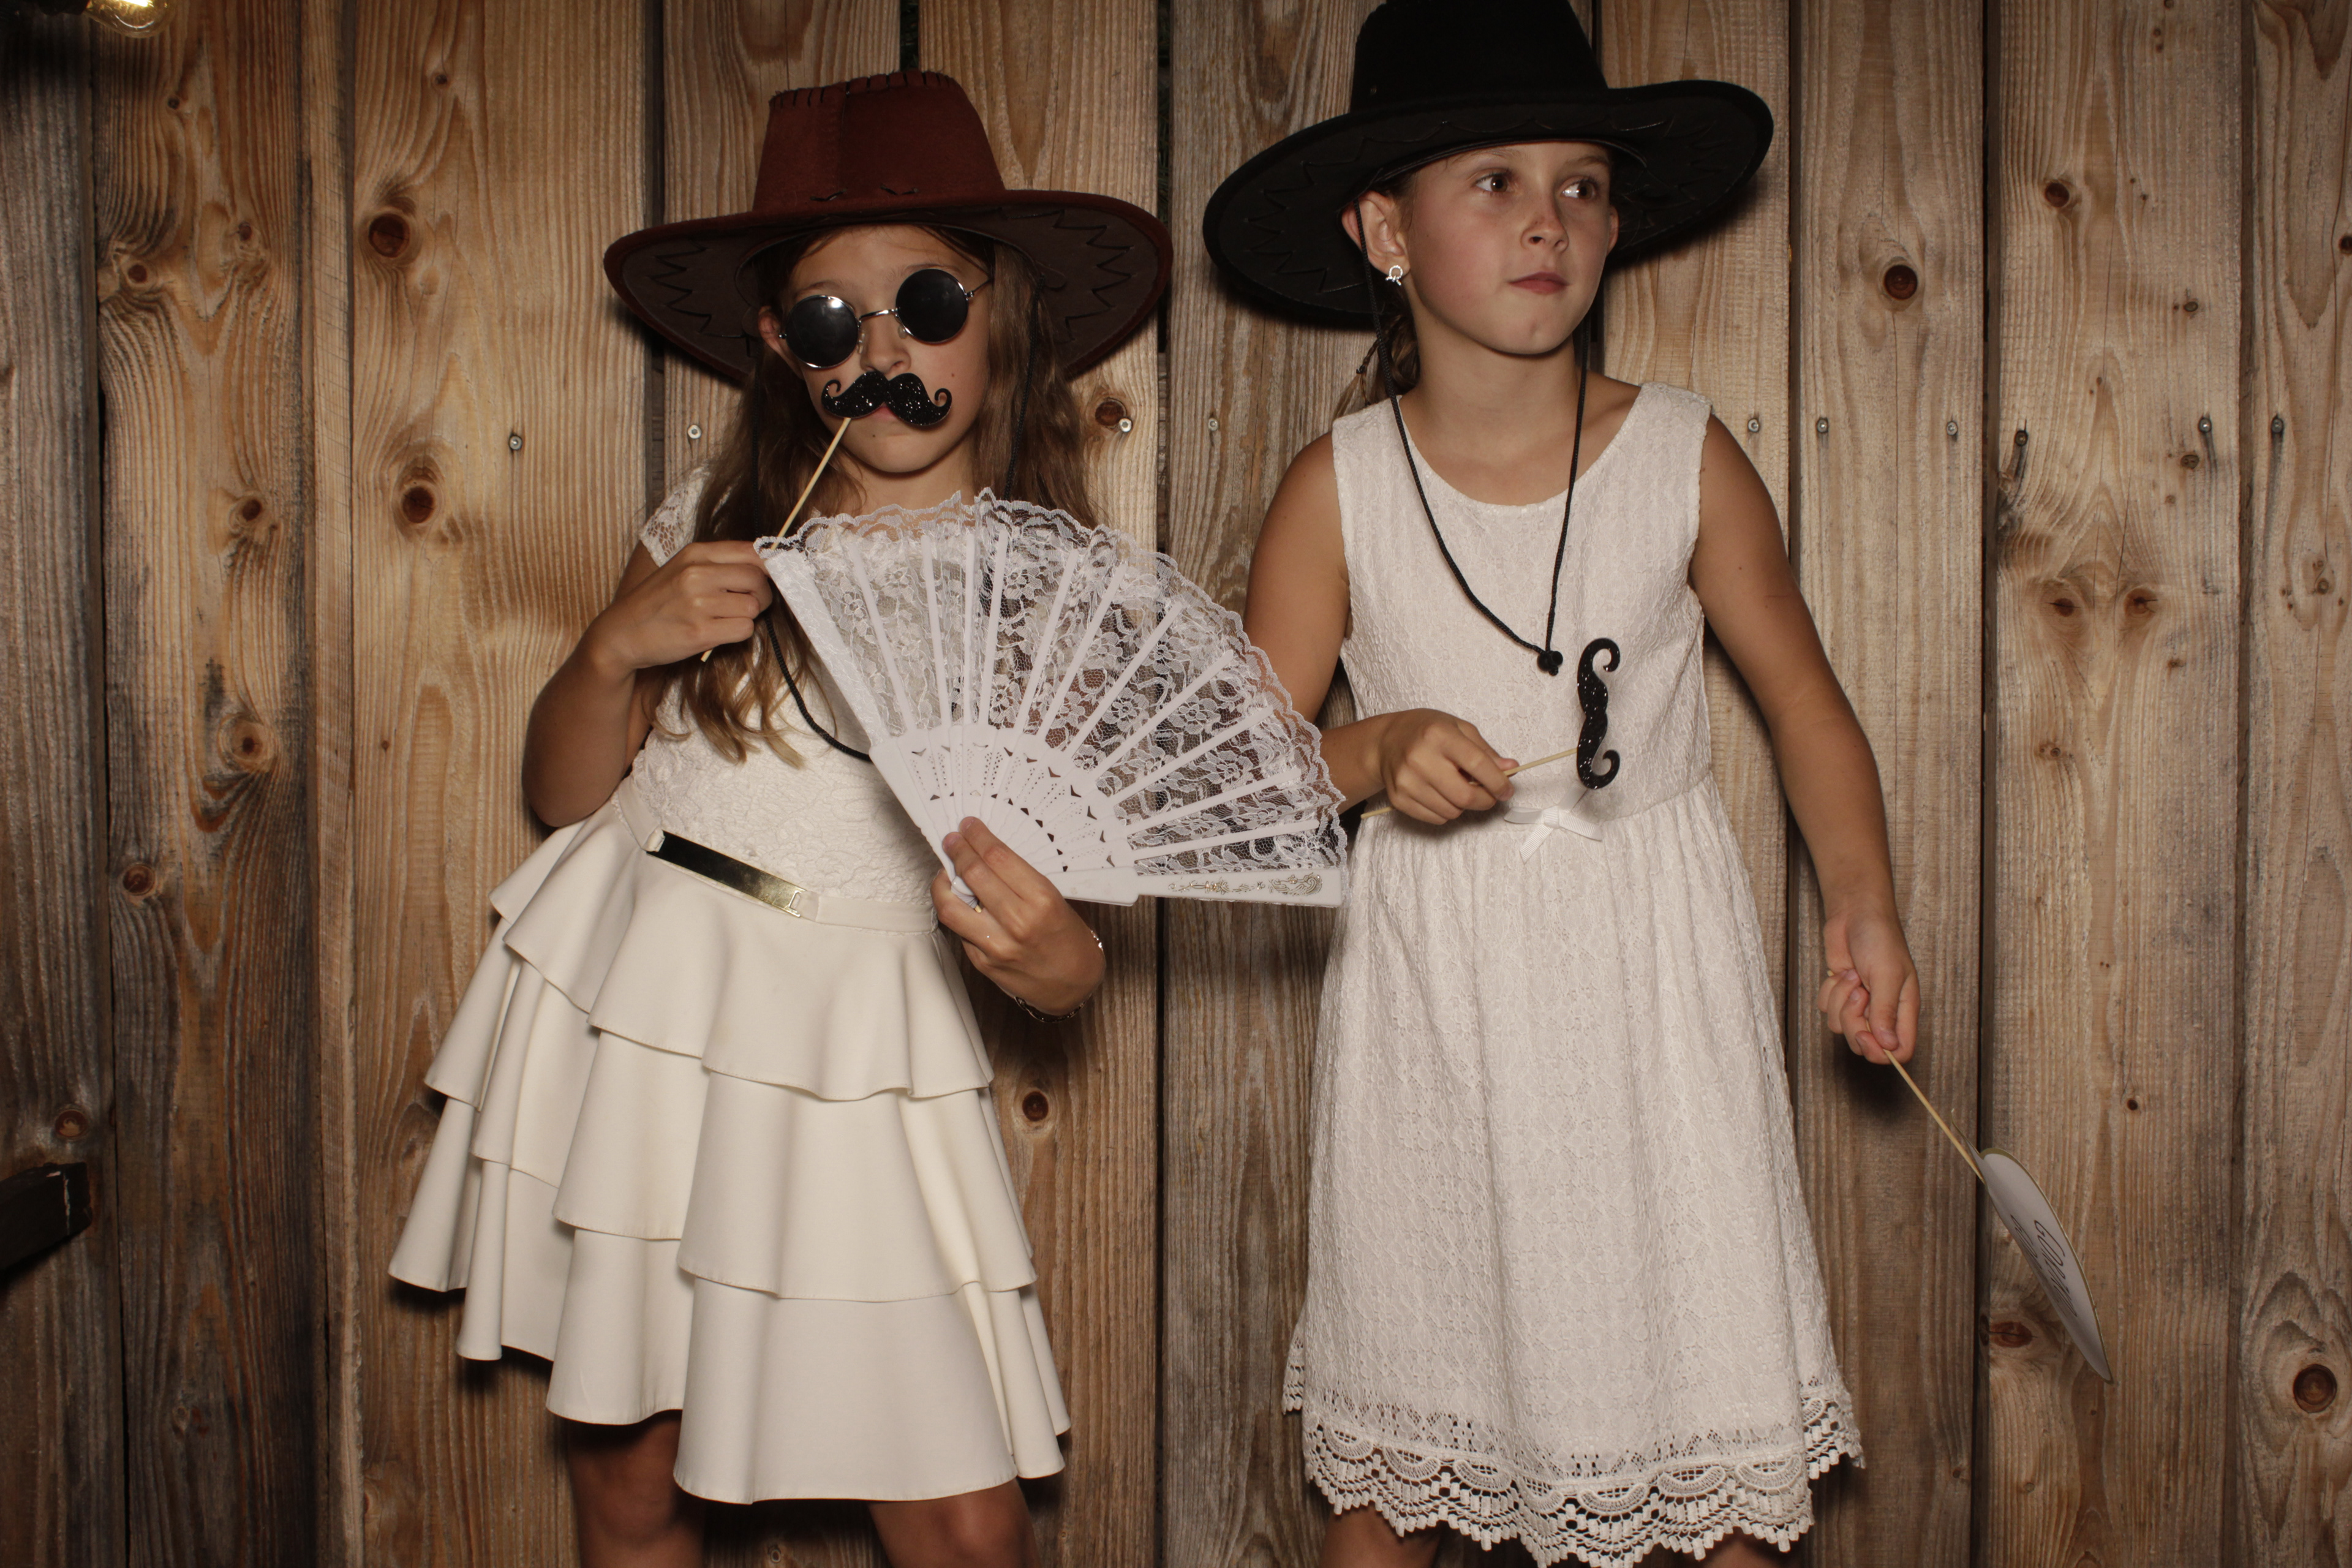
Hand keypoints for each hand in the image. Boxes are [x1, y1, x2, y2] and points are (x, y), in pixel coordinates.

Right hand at [587, 540, 774, 671]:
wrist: (622, 633)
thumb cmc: (658, 602)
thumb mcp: (682, 568)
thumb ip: (718, 563)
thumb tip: (765, 565)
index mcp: (695, 553)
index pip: (752, 552)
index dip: (769, 567)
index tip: (768, 579)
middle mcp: (696, 574)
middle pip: (758, 579)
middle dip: (762, 595)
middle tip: (748, 604)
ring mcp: (698, 603)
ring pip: (753, 607)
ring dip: (747, 616)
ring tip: (725, 618)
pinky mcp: (699, 632)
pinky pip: (743, 630)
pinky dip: (738, 633)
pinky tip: (718, 631)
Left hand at [931, 818, 1105, 1015]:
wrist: (1074, 986)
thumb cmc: (1071, 941)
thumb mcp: (1059, 901)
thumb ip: (1024, 880)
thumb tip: (989, 855)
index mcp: (1042, 900)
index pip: (998, 857)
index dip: (978, 836)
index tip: (969, 826)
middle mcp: (1018, 922)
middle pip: (973, 874)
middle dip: (958, 850)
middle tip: (952, 840)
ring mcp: (997, 946)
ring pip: (951, 906)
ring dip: (943, 882)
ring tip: (946, 871)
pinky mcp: (983, 963)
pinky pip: (959, 931)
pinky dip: (956, 912)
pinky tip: (960, 903)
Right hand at [1375, 710, 1516, 823]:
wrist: (1386, 741)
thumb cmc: (1426, 731)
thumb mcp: (1458, 728)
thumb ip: (1484, 750)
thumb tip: (1509, 769)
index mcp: (1439, 735)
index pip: (1477, 765)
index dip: (1498, 782)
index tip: (1507, 791)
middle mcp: (1420, 758)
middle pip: (1465, 796)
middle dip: (1484, 800)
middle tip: (1488, 795)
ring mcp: (1406, 781)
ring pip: (1451, 811)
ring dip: (1463, 806)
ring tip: (1457, 788)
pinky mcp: (1398, 799)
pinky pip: (1435, 818)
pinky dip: (1445, 811)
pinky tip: (1440, 794)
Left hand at [1816, 905, 1918, 1063]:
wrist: (1854, 914)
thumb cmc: (1879, 938)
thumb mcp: (1887, 975)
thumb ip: (1886, 1011)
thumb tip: (1888, 1045)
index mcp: (1903, 1010)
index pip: (1899, 1050)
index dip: (1881, 1052)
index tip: (1867, 1034)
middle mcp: (1881, 1012)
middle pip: (1864, 1044)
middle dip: (1853, 1021)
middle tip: (1858, 994)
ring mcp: (1859, 1004)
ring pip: (1840, 1026)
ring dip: (1840, 1000)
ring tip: (1853, 975)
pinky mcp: (1839, 994)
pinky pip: (1825, 1009)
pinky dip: (1828, 991)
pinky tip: (1841, 972)